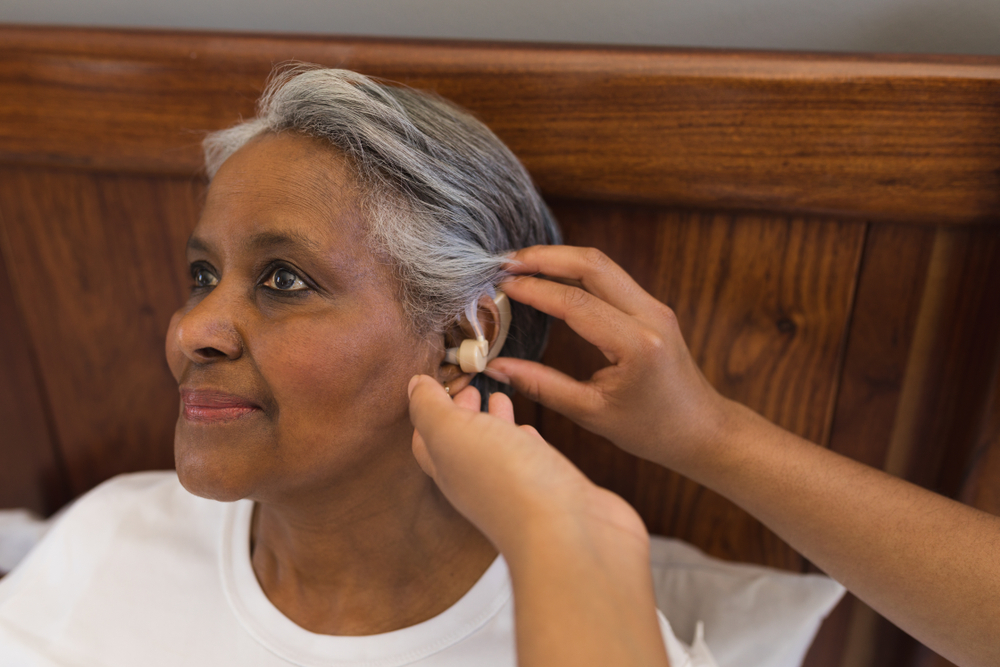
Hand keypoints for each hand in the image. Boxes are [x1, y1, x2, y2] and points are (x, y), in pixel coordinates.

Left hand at [406, 375, 646, 558]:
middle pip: (462, 442)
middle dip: (462, 413)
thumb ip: (429, 408)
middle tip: (470, 387)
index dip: (428, 409)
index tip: (436, 382)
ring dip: (493, 422)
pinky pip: (530, 459)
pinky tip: (528, 432)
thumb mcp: (453, 432)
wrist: (566, 533)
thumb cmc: (507, 481)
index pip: (427, 439)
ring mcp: (514, 487)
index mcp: (448, 468)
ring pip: (497, 448)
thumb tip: (413, 386)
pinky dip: (524, 440)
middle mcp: (477, 482)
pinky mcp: (548, 488)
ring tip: (499, 398)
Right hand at [488, 245, 733, 471]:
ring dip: (559, 258)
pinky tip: (549, 277)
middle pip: (592, 263)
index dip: (533, 289)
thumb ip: (541, 386)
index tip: (500, 285)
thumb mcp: (591, 413)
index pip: (575, 301)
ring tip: (520, 264)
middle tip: (505, 262)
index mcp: (637, 344)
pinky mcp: (652, 308)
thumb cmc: (651, 430)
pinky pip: (610, 277)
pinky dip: (575, 270)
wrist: (702, 430)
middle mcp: (650, 315)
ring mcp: (654, 307)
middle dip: (545, 257)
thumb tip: (496, 367)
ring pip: (601, 264)